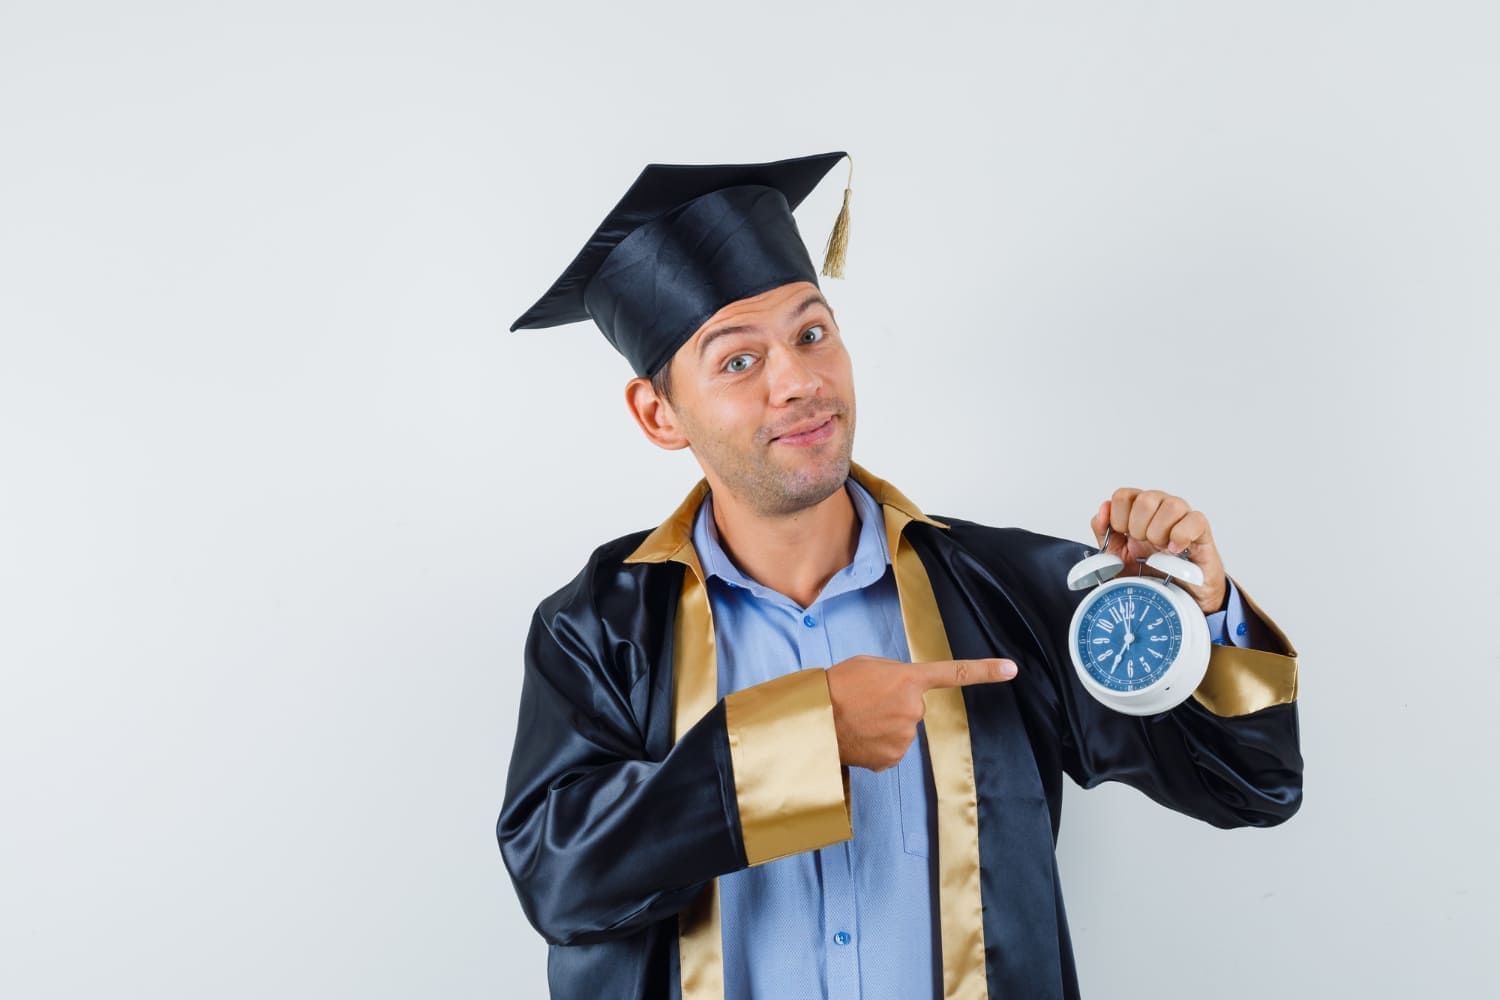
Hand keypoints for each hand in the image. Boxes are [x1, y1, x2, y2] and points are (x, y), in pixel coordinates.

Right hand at [825, 654, 1016, 770]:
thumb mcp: (868, 665)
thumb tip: (904, 694)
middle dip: (895, 706)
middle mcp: (913, 709)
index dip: (985, 671)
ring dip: (884, 726)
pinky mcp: (892, 758)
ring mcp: (905, 736)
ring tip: (858, 719)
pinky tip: (859, 737)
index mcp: (909, 679)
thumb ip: (894, 675)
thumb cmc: (836, 686)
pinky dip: (877, 745)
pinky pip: (890, 750)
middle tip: (866, 702)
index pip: (954, 673)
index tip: (1011, 669)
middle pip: (913, 708)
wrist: (814, 720)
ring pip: (902, 731)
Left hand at [1089, 487, 1227, 615]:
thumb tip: (1102, 509)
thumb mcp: (1117, 557)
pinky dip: (1181, 536)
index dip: (1118, 517)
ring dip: (1159, 531)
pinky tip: (1174, 551)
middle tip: (1142, 545)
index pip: (1123, 495)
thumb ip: (1104, 533)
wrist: (1176, 597)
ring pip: (1171, 504)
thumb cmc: (1148, 574)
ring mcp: (1182, 517)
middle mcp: (1160, 508)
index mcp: (1138, 511)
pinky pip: (1194, 519)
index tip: (1123, 536)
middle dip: (1138, 526)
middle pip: (1146, 498)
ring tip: (1159, 549)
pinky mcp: (1201, 531)